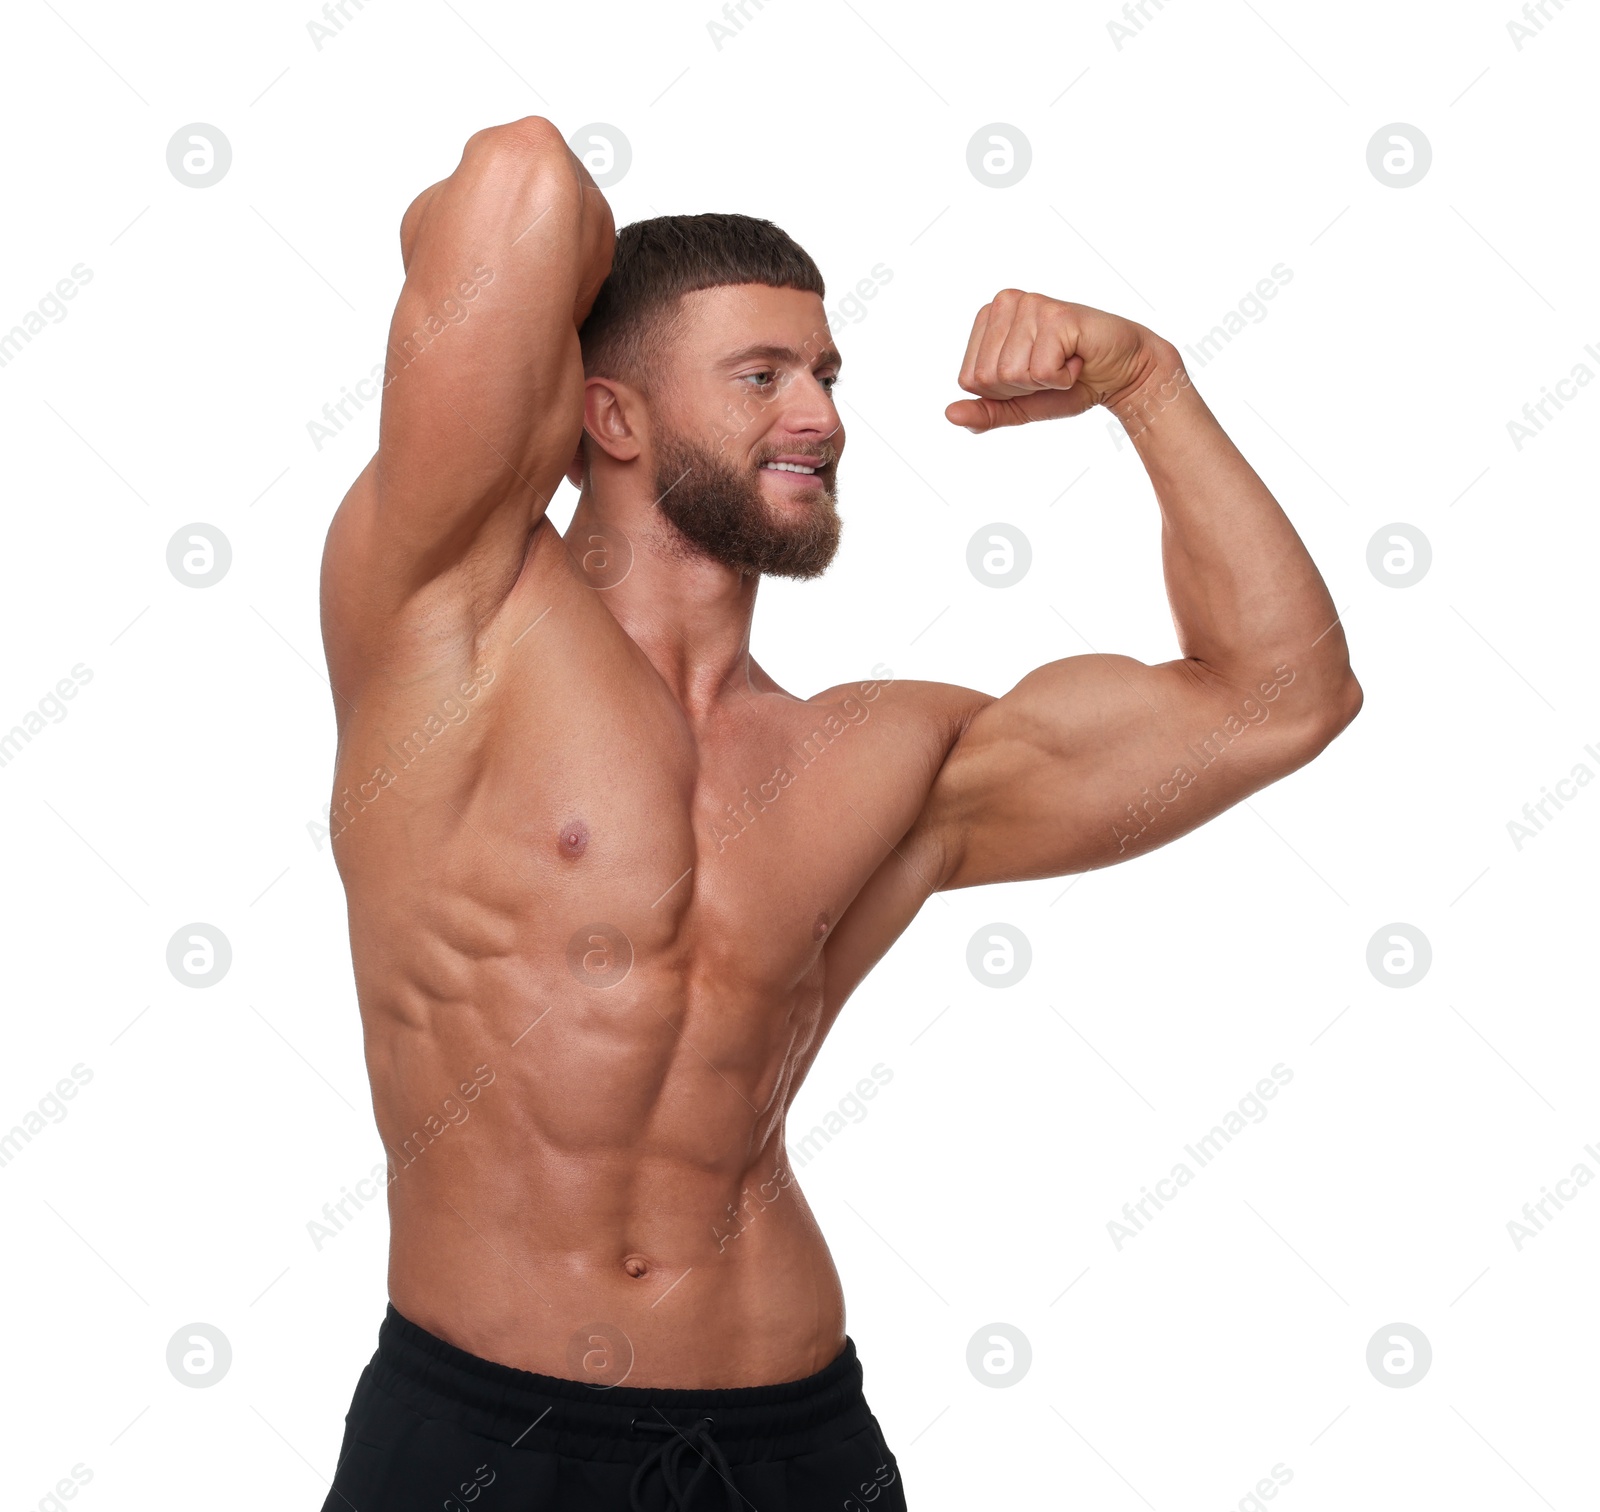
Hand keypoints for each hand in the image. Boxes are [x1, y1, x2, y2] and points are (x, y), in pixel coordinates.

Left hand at [944, 291, 1165, 432]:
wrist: (1120, 375)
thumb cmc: (1070, 384)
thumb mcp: (1018, 404)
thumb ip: (985, 412)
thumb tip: (949, 415)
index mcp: (988, 318)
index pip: (970, 379)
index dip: (1003, 392)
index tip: (1032, 374)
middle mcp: (1005, 302)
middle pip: (987, 377)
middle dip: (1023, 387)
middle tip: (1051, 368)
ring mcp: (1030, 305)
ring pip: (1012, 374)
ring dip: (1045, 381)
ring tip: (1065, 361)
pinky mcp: (1056, 315)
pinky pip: (1040, 371)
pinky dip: (1063, 377)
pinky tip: (1077, 358)